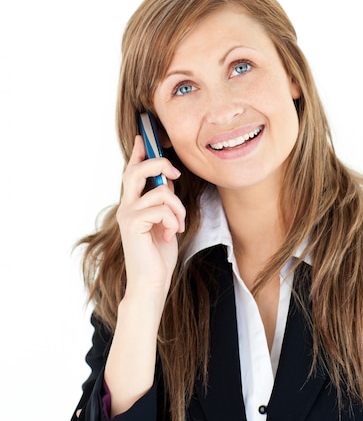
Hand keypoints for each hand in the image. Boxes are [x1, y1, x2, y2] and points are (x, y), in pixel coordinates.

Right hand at [116, 135, 185, 298]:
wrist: (151, 283)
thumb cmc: (158, 255)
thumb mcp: (165, 221)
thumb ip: (163, 200)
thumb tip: (168, 179)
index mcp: (132, 204)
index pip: (132, 172)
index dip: (137, 153)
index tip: (143, 137)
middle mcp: (126, 206)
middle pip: (136, 171)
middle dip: (158, 164)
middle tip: (175, 173)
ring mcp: (128, 215)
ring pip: (160, 191)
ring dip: (178, 207)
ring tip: (178, 224)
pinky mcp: (133, 224)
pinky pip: (162, 208)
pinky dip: (174, 219)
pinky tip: (172, 233)